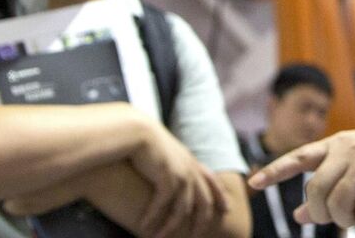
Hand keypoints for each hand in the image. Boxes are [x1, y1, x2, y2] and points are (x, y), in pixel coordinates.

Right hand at [4, 123, 228, 237]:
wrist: (128, 128)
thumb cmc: (135, 138)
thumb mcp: (156, 149)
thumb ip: (163, 161)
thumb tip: (162, 170)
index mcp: (188, 158)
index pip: (211, 180)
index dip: (219, 195)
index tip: (226, 210)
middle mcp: (189, 166)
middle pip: (204, 200)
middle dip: (202, 221)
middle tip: (195, 237)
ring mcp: (180, 172)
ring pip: (183, 208)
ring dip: (170, 227)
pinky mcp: (167, 177)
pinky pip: (164, 205)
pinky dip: (155, 219)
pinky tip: (144, 228)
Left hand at [249, 126, 354, 229]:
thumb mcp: (352, 165)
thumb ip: (326, 186)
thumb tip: (298, 216)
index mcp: (335, 144)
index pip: (298, 157)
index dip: (274, 171)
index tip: (253, 183)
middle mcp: (348, 150)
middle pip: (316, 190)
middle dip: (319, 212)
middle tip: (331, 219)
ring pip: (339, 203)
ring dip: (344, 220)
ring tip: (354, 219)